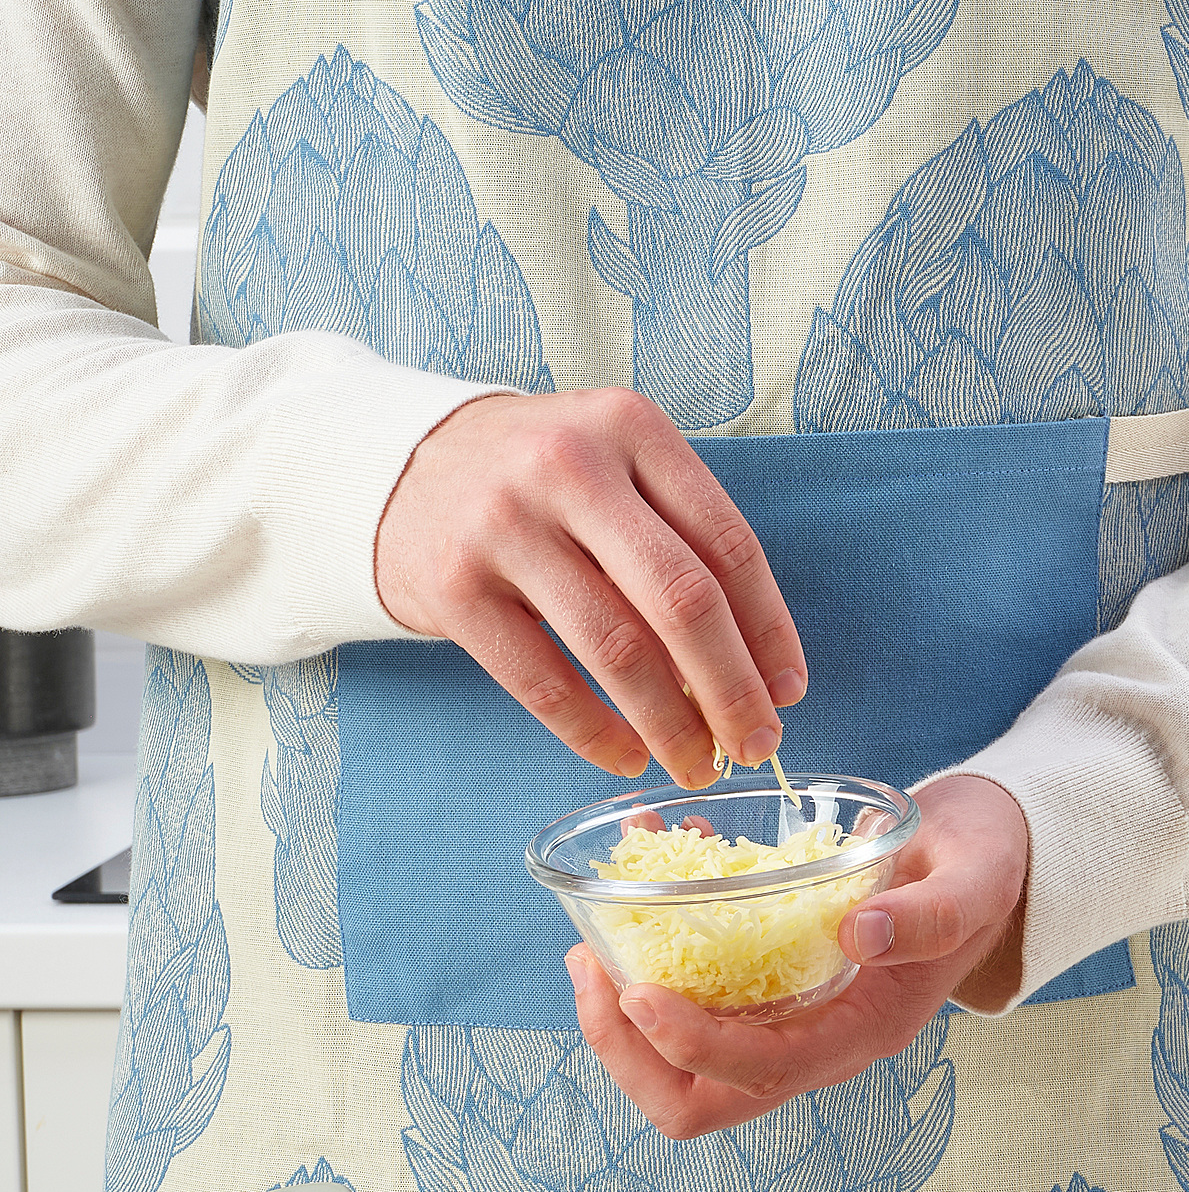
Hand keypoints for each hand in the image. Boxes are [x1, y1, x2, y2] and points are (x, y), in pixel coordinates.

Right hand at [376, 387, 806, 785]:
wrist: (397, 467)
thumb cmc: (541, 482)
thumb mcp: (617, 469)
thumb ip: (684, 542)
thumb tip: (759, 669)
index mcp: (632, 428)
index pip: (728, 544)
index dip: (770, 630)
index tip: (789, 690)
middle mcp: (570, 465)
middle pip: (682, 600)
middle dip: (731, 688)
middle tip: (756, 744)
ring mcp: (504, 524)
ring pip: (616, 650)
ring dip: (669, 724)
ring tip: (697, 764)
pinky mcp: (452, 585)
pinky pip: (542, 682)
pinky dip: (594, 733)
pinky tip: (626, 756)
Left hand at [568, 775, 1029, 1138]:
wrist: (991, 862)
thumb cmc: (984, 869)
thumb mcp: (974, 879)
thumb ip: (931, 914)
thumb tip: (860, 934)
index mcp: (864, 1030)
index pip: (762, 1073)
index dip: (691, 1046)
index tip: (637, 991)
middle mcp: (818, 1041)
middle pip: (700, 1100)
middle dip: (628, 1052)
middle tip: (591, 968)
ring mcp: (789, 1021)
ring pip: (681, 1068)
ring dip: (620, 1019)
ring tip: (593, 943)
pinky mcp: (769, 988)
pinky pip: (694, 1002)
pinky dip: (648, 963)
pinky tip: (638, 891)